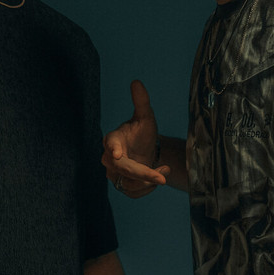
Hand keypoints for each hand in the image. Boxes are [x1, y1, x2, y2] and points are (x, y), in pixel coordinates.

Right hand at [102, 80, 168, 197]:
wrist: (146, 150)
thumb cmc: (142, 132)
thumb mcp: (145, 117)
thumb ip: (141, 101)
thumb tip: (136, 82)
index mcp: (113, 139)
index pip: (111, 144)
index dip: (113, 149)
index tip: (118, 154)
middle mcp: (109, 159)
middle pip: (124, 169)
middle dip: (143, 174)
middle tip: (162, 176)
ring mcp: (114, 174)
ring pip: (130, 184)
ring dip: (150, 181)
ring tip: (164, 169)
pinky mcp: (122, 186)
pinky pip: (135, 192)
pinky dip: (149, 188)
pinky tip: (158, 176)